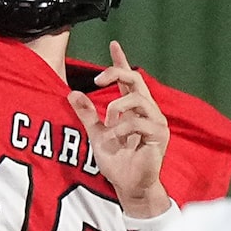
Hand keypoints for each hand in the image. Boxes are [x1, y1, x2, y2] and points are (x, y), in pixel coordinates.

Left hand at [69, 42, 171, 215]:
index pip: (128, 78)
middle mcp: (147, 110)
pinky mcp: (159, 134)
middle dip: (116, 73)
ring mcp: (156, 121)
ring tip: (107, 125)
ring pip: (137, 98)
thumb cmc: (116, 162)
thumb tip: (71, 93)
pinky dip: (121, 128)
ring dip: (115, 108)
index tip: (113, 44)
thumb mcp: (95, 134)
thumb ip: (86, 114)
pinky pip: (139, 121)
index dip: (121, 61)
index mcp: (133, 108)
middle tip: (97, 81)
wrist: (128, 185)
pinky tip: (113, 138)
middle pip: (136, 78)